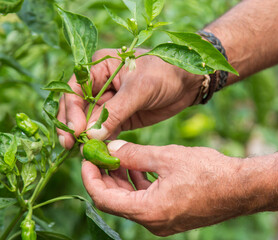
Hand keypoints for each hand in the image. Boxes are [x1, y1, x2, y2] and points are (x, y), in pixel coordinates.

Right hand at [57, 48, 202, 148]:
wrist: (188, 82)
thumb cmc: (164, 74)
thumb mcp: (139, 89)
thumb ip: (115, 112)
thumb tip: (91, 135)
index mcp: (99, 68)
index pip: (76, 91)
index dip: (72, 112)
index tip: (75, 131)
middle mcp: (100, 85)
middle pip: (79, 109)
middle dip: (74, 127)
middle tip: (70, 146)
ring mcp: (110, 103)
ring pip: (90, 123)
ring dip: (87, 138)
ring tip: (84, 153)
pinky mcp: (121, 118)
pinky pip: (106, 131)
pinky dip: (102, 142)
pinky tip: (99, 152)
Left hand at [81, 140, 243, 235]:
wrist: (241, 188)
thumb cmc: (208, 172)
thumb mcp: (167, 157)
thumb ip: (135, 154)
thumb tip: (111, 149)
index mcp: (148, 210)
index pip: (103, 198)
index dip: (91, 176)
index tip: (87, 157)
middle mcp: (153, 223)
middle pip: (115, 201)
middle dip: (105, 176)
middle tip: (102, 153)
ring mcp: (162, 222)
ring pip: (130, 201)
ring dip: (121, 180)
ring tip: (120, 156)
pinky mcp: (171, 217)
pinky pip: (145, 203)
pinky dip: (137, 186)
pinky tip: (140, 168)